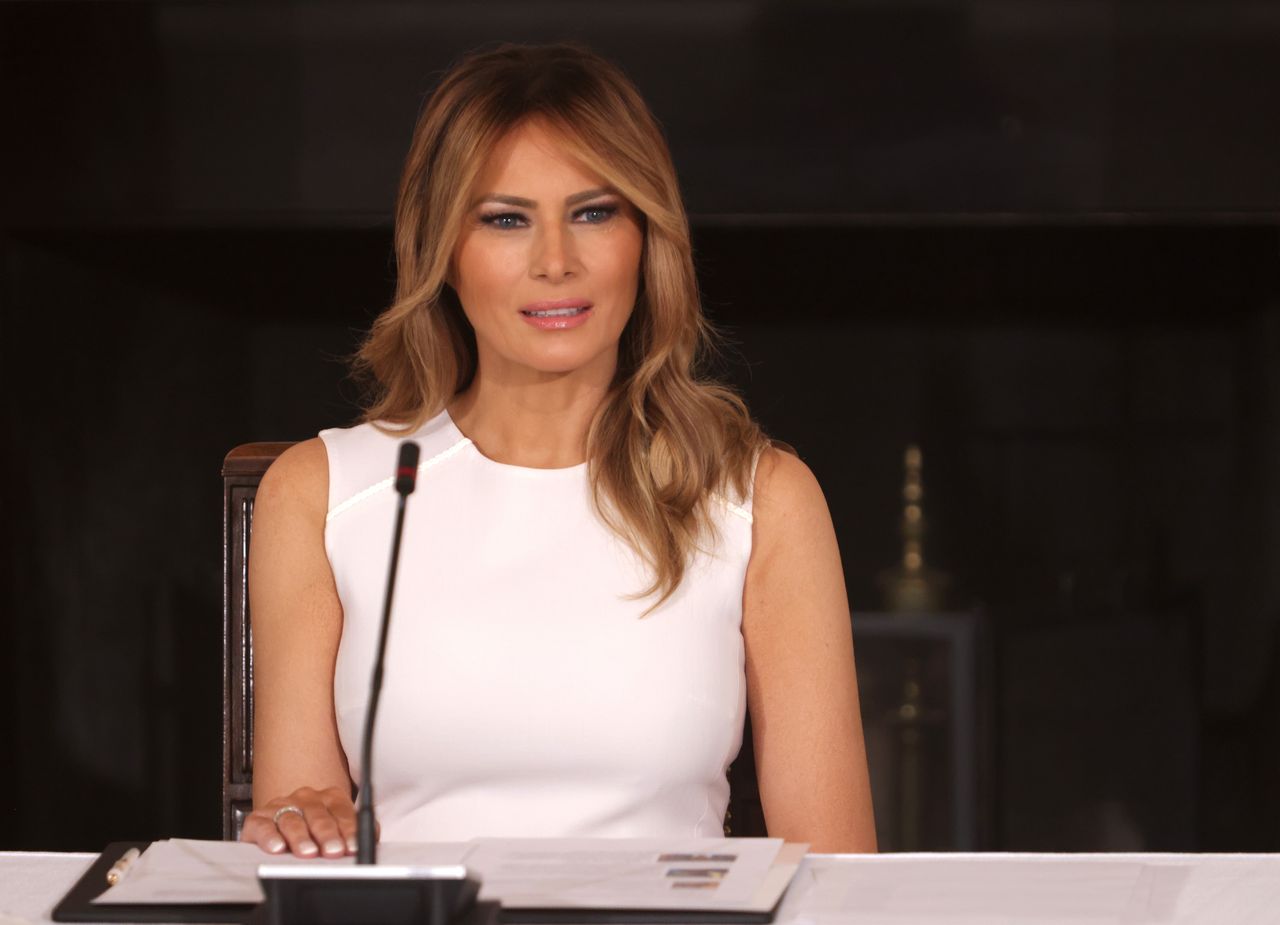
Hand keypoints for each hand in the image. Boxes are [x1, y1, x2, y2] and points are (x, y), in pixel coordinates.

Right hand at [241, 786, 358, 857]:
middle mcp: (306, 798)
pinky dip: (270, 837)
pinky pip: (263, 826)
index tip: (352, 847)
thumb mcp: (337, 829)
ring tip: (308, 852)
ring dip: (301, 837)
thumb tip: (371, 841)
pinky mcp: (258, 819)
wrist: (278, 824)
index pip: (343, 812)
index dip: (349, 830)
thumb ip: (354, 832)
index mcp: (329, 797)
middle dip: (327, 834)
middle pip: (318, 816)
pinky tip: (277, 847)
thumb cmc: (313, 829)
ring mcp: (281, 806)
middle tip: (333, 851)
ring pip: (292, 820)